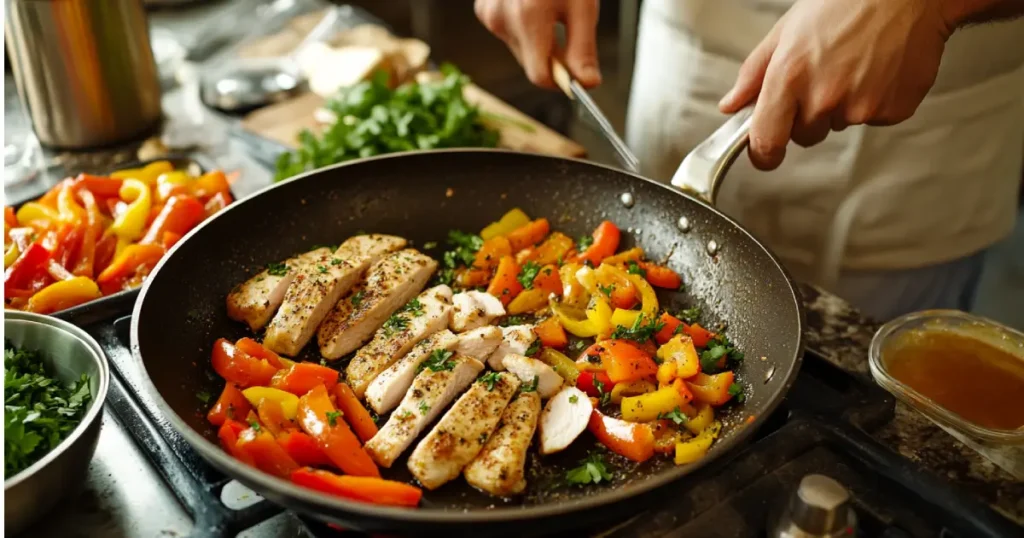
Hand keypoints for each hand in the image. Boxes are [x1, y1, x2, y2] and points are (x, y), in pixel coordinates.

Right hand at [475, 0, 600, 88]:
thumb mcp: (582, 5)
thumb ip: (583, 48)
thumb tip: (587, 83)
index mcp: (528, 17)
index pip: (540, 75)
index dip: (562, 79)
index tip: (577, 74)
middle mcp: (502, 18)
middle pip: (531, 65)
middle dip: (552, 56)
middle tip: (569, 29)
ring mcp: (489, 14)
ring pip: (521, 51)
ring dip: (539, 42)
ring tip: (549, 9)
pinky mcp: (484, 10)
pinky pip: (509, 34)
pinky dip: (525, 28)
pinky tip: (533, 5)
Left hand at [719, 0, 954, 169]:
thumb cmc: (844, 3)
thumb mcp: (786, 31)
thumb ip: (754, 74)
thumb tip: (731, 106)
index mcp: (790, 77)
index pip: (766, 140)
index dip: (764, 153)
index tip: (766, 154)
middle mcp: (823, 97)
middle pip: (806, 135)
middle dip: (809, 116)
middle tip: (824, 76)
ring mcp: (860, 106)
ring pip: (840, 124)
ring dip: (843, 106)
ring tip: (854, 64)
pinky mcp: (892, 110)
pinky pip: (874, 119)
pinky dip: (875, 100)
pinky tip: (878, 68)